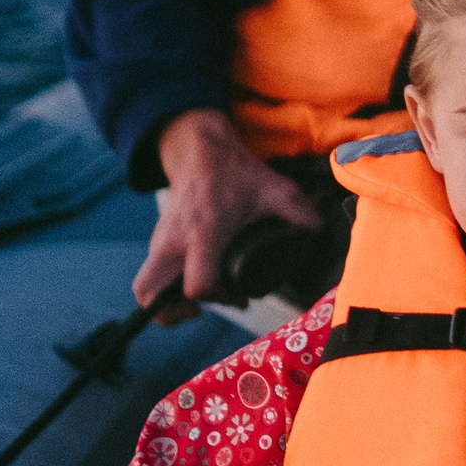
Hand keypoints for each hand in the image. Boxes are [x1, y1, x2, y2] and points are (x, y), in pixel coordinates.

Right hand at [137, 109, 324, 320]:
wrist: (200, 152)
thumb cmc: (238, 174)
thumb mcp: (277, 190)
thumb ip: (302, 215)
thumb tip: (322, 241)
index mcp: (205, 231)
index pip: (200, 283)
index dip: (221, 299)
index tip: (242, 298)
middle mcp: (174, 240)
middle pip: (149, 293)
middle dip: (172, 313)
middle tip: (201, 309)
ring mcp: (160, 241)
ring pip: (144, 287)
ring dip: (165, 304)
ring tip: (197, 303)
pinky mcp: (156, 243)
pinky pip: (149, 276)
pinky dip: (164, 290)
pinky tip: (193, 287)